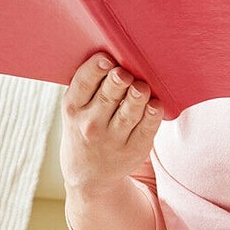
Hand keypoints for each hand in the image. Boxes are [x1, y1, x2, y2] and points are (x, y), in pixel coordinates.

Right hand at [60, 55, 160, 193]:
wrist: (89, 175)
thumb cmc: (86, 127)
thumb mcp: (76, 109)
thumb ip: (91, 85)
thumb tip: (117, 55)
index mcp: (73, 108)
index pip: (83, 83)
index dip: (95, 69)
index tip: (107, 59)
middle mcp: (90, 124)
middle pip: (108, 96)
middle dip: (119, 81)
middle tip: (125, 73)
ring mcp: (113, 139)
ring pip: (129, 112)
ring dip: (138, 96)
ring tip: (141, 86)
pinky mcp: (134, 149)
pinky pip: (147, 129)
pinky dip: (153, 115)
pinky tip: (156, 105)